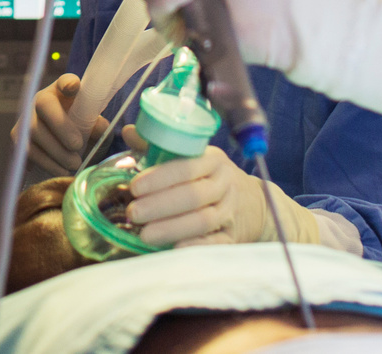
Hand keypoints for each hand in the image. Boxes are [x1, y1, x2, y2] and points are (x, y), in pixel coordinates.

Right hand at [15, 74, 101, 174]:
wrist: (61, 147)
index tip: (74, 88)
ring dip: (55, 151)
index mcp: (62, 92)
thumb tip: (98, 127)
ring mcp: (26, 118)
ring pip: (33, 131)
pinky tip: (61, 171)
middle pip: (44, 105)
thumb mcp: (93, 127)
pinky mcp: (18, 138)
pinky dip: (46, 163)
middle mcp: (41, 99)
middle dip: (61, 127)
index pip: (65, 81)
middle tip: (78, 145)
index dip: (68, 82)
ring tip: (74, 164)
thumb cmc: (80, 132)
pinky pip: (27, 150)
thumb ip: (98, 125)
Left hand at [120, 129, 325, 248]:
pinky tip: (175, 249)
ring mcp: (230, 211)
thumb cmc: (211, 178)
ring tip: (145, 235)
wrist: (253, 204)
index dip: (160, 177)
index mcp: (213, 160)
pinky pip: (216, 243)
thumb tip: (128, 132)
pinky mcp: (233, 236)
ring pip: (203, 220)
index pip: (187, 167)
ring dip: (172, 228)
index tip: (135, 187)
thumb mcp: (193, 157)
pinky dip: (196, 246)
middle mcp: (224, 184)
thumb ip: (161, 147)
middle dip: (160, 205)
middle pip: (194, 195)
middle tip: (133, 213)